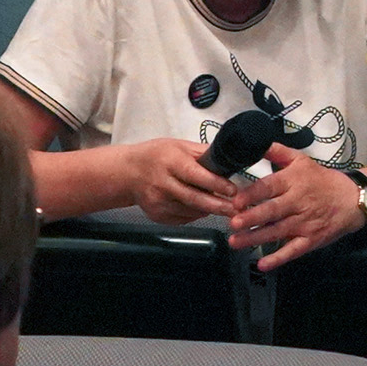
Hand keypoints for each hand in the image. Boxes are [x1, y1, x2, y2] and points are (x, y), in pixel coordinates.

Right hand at [127, 136, 243, 223]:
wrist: (128, 173)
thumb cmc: (156, 156)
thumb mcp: (179, 146)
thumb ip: (202, 153)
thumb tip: (227, 158)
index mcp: (170, 162)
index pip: (196, 176)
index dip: (216, 184)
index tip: (233, 190)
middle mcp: (163, 184)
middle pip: (195, 199)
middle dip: (219, 206)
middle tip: (237, 209)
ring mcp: (158, 203)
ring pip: (191, 211)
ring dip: (209, 210)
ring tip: (224, 207)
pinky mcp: (157, 216)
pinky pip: (184, 219)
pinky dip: (196, 214)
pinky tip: (201, 207)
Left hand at [230, 144, 366, 270]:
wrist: (352, 200)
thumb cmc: (322, 180)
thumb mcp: (301, 160)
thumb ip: (276, 152)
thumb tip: (253, 141)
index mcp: (294, 181)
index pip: (270, 186)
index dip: (252, 194)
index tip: (236, 201)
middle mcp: (298, 202)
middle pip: (272, 211)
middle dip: (252, 218)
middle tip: (233, 223)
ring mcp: (305, 223)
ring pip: (278, 232)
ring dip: (256, 238)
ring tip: (235, 242)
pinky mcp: (311, 240)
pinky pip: (293, 250)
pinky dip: (279, 258)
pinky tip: (263, 265)